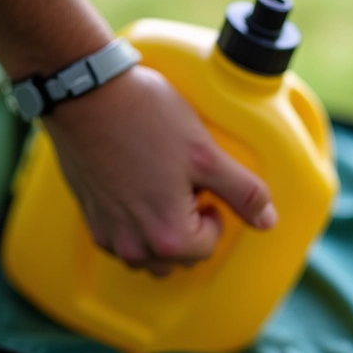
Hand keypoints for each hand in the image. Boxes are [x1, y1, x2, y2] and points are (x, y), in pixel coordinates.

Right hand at [43, 65, 276, 276]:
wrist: (84, 94)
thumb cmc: (143, 119)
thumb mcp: (206, 154)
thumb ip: (243, 192)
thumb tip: (267, 220)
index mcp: (168, 236)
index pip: (208, 247)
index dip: (213, 213)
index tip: (202, 186)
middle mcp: (135, 245)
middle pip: (180, 258)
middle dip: (189, 227)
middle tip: (182, 185)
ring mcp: (109, 236)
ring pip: (151, 257)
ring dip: (163, 235)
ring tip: (162, 190)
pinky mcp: (90, 222)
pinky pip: (123, 242)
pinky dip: (137, 227)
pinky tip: (136, 190)